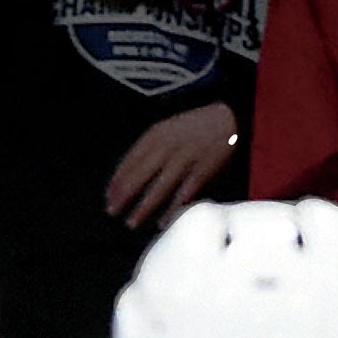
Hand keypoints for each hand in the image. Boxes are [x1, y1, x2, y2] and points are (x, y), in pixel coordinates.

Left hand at [105, 103, 238, 229]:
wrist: (229, 115)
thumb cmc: (194, 126)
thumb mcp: (165, 129)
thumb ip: (147, 149)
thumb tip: (124, 174)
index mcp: (155, 136)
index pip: (128, 163)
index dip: (116, 183)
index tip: (108, 198)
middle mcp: (168, 147)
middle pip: (139, 177)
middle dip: (123, 197)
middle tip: (113, 212)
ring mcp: (187, 158)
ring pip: (160, 188)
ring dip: (144, 208)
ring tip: (132, 222)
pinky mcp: (205, 168)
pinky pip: (185, 193)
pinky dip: (173, 209)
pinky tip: (162, 222)